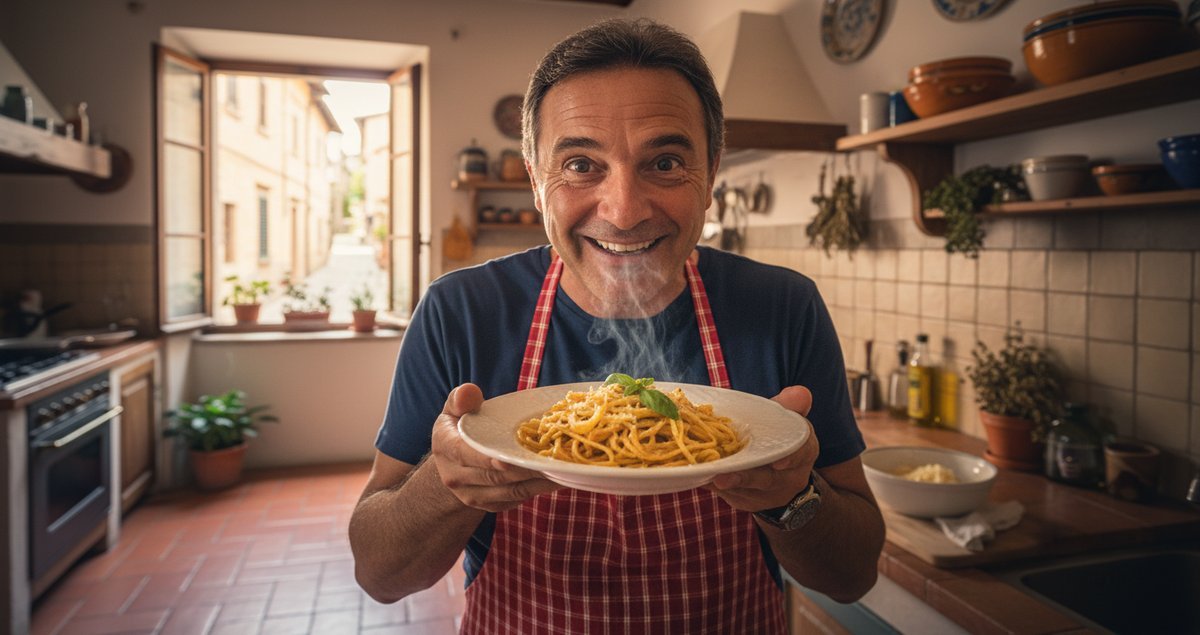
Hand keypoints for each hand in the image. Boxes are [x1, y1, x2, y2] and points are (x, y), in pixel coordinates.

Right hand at [430, 383, 562, 511]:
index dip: (487, 458)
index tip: (509, 457)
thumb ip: (461, 399)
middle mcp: (455, 477)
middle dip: (524, 469)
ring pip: (509, 491)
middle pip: (494, 476)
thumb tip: (470, 391)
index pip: (465, 454)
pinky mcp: (489, 506)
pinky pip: (515, 500)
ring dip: (537, 482)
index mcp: (445, 448)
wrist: (452, 464)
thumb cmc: (459, 427)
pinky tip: (555, 478)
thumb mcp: (455, 409)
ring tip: (561, 470)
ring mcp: (472, 495)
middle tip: (552, 459)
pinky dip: (536, 490)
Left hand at [706, 386, 819, 511]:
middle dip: (744, 478)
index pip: (801, 453)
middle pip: (766, 479)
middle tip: (722, 477)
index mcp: (802, 452)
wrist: (779, 477)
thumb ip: (789, 406)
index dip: (791, 458)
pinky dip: (712, 483)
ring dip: (723, 482)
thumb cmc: (778, 438)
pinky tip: (698, 474)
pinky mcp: (743, 501)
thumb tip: (799, 393)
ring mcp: (764, 494)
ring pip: (742, 490)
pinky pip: (726, 493)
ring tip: (706, 476)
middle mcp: (787, 478)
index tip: (779, 463)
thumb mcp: (788, 421)